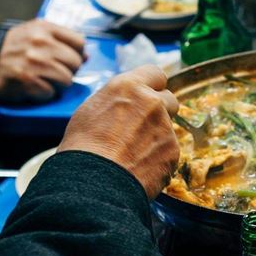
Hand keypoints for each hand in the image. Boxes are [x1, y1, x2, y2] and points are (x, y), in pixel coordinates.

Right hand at [0, 19, 85, 102]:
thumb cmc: (13, 49)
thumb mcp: (35, 33)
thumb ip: (61, 39)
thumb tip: (87, 56)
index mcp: (44, 28)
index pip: (80, 42)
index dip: (77, 53)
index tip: (69, 58)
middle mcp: (40, 43)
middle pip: (76, 62)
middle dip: (69, 70)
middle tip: (55, 72)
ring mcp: (34, 62)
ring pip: (67, 80)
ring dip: (58, 84)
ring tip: (45, 80)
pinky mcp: (27, 81)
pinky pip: (51, 92)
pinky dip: (45, 93)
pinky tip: (34, 87)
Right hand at [58, 66, 179, 198]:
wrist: (92, 182)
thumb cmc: (82, 147)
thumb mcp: (91, 110)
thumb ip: (117, 101)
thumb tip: (126, 103)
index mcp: (129, 87)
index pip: (156, 73)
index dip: (153, 86)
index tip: (149, 96)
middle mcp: (152, 102)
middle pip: (169, 99)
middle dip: (160, 110)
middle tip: (142, 128)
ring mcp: (165, 126)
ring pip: (168, 128)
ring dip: (157, 137)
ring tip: (133, 154)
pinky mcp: (173, 150)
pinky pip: (169, 151)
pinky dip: (159, 158)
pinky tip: (139, 167)